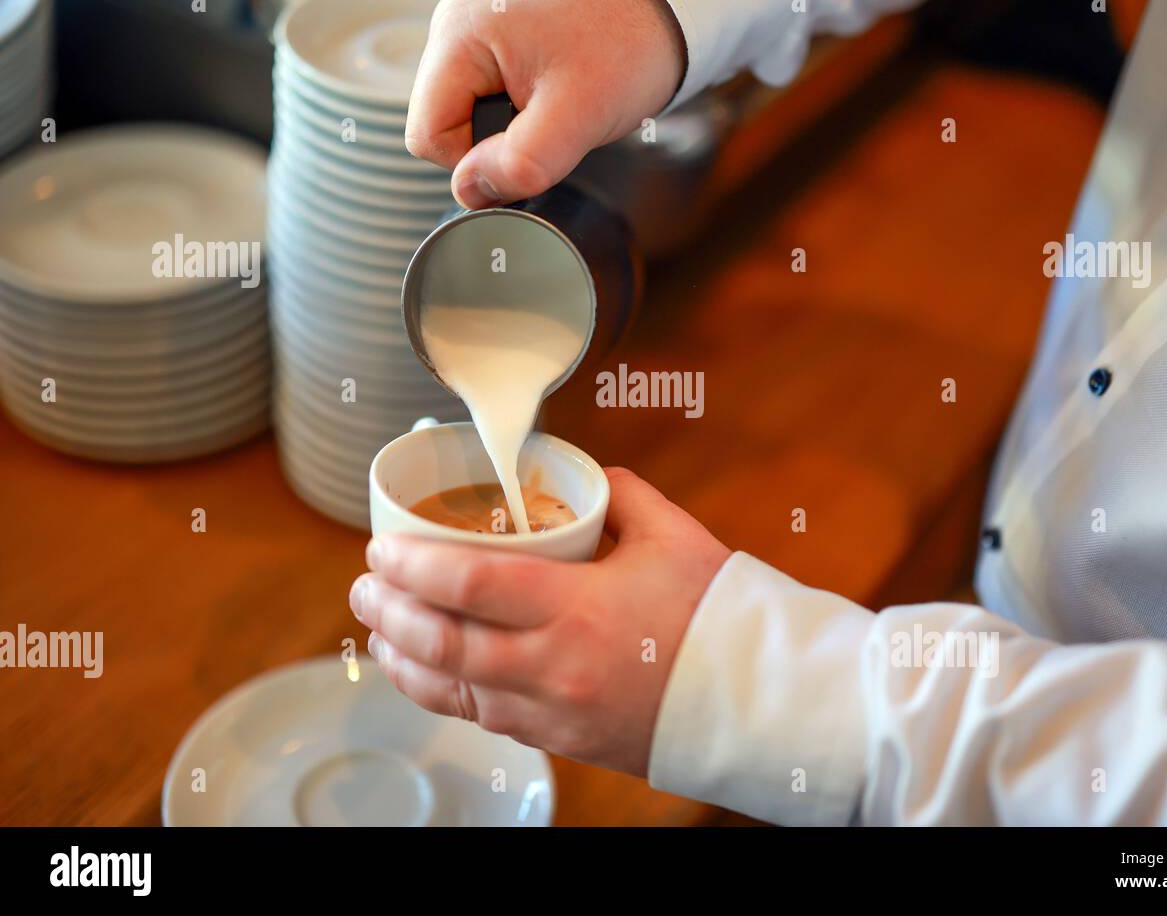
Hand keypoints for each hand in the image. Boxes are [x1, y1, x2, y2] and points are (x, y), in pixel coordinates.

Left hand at [349, 467, 730, 776]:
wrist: (759, 697)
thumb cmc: (718, 612)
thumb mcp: (671, 534)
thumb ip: (617, 495)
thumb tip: (578, 472)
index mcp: (579, 608)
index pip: (470, 584)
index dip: (412, 565)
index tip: (380, 547)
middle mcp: (554, 666)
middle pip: (443, 643)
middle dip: (388, 612)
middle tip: (362, 584)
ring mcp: (553, 712)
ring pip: (452, 690)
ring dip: (402, 657)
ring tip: (377, 630)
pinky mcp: (561, 740)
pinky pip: (484, 718)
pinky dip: (442, 693)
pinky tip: (424, 673)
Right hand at [404, 0, 685, 207]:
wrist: (661, 15)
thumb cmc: (626, 48)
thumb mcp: (577, 117)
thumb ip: (519, 163)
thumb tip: (468, 191)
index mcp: (461, 35)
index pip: (427, 135)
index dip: (475, 162)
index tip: (530, 148)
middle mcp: (454, 28)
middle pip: (440, 128)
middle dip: (493, 147)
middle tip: (549, 124)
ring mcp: (469, 37)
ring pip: (461, 122)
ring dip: (505, 135)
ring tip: (552, 110)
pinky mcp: (489, 49)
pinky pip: (480, 106)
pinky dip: (513, 120)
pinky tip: (545, 102)